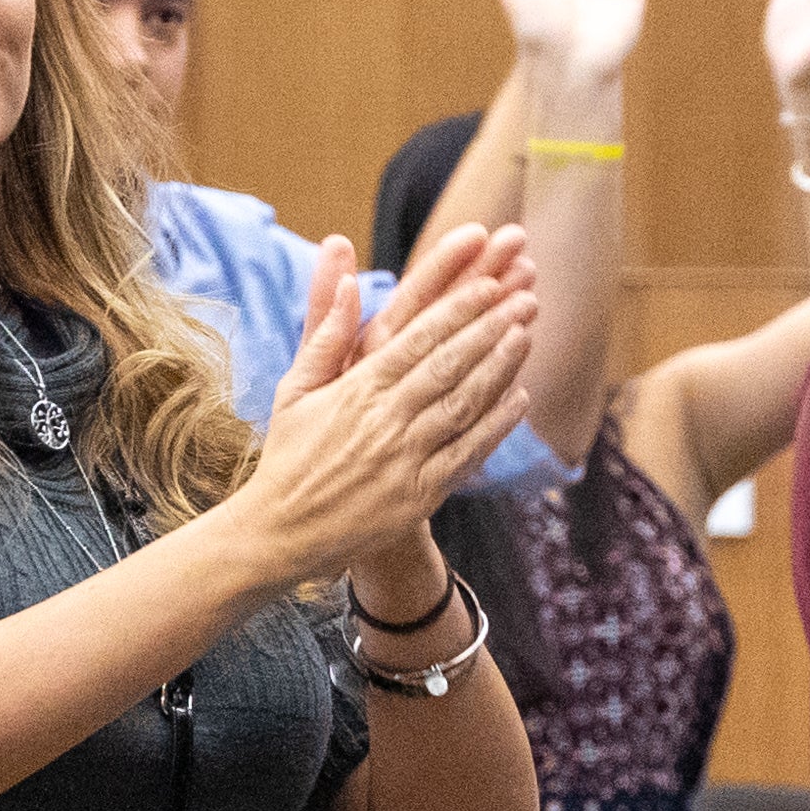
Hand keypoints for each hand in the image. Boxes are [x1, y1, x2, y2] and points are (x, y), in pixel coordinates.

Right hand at [235, 221, 543, 593]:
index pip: (416, 339)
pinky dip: (496, 425)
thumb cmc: (289, 455)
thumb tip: (345, 277)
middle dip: (489, 329)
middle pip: (449, 365)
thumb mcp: (295, 388)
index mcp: (356, 390)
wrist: (282, 533)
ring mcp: (406, 460)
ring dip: (499, 369)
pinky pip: (467, 454)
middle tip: (523, 299)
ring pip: (464, 405)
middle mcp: (385, 421)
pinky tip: (519, 398)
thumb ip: (326, 333)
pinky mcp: (420, 496)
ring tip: (526, 335)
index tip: (487, 284)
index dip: (457, 310)